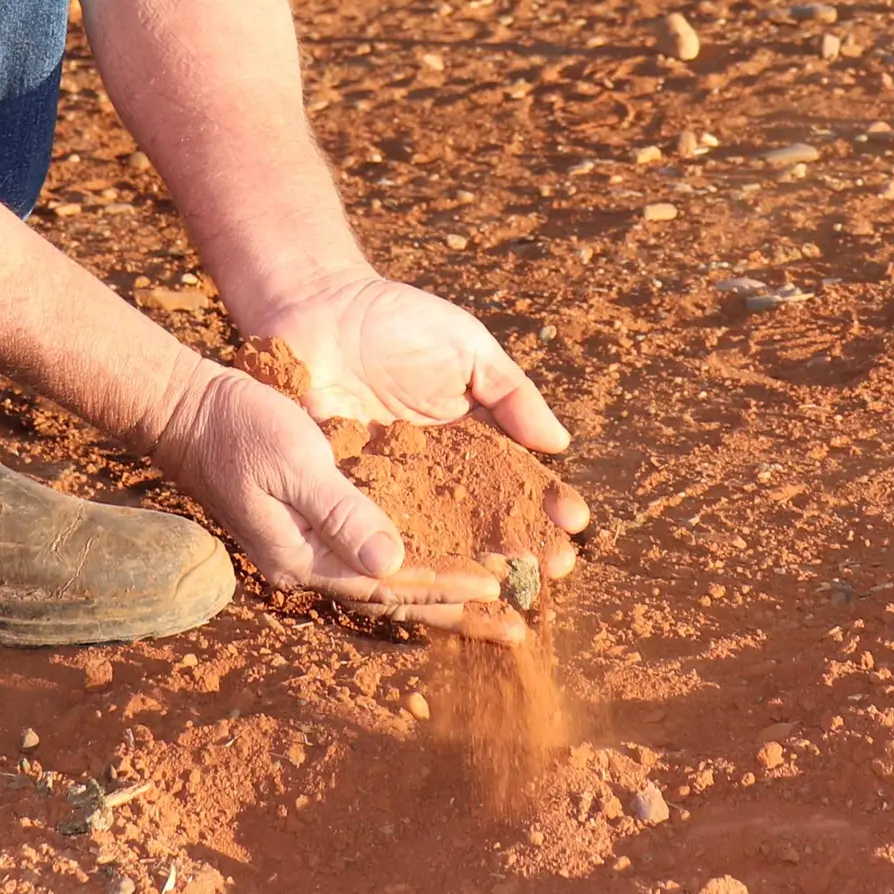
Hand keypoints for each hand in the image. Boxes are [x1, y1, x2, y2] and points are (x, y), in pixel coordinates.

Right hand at [145, 361, 503, 620]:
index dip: (444, 587)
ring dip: (443, 596)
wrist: (189, 413)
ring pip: (389, 584)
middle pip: (394, 599)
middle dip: (456, 612)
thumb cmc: (239, 428)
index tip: (497, 589)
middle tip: (516, 628)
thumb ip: (341, 512)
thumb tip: (391, 562)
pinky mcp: (314, 530)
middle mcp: (308, 566)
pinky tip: (451, 567)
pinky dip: (417, 567)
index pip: (387, 586)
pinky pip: (376, 559)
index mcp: (302, 558)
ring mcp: (309, 552)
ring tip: (498, 612)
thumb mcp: (294, 462)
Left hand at [248, 271, 591, 637]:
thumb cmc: (397, 320)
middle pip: (486, 516)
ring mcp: (391, 485)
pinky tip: (431, 577)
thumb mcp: (467, 348)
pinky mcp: (345, 491)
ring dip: (472, 563)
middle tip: (555, 568)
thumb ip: (511, 393)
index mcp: (470, 437)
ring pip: (437, 533)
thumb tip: (558, 444)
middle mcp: (435, 472)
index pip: (515, 477)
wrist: (319, 307)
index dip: (546, 501)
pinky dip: (401, 554)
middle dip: (524, 543)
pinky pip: (376, 528)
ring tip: (506, 586)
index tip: (574, 523)